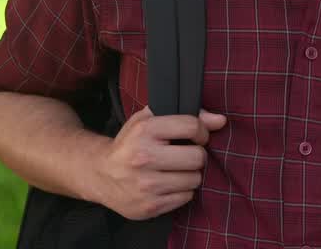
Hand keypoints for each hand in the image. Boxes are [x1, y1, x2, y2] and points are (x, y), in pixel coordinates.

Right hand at [92, 105, 226, 219]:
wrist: (100, 174)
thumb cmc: (130, 144)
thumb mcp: (149, 121)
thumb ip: (186, 114)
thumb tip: (220, 120)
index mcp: (145, 131)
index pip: (192, 126)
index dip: (201, 131)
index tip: (196, 136)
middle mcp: (144, 158)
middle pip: (197, 157)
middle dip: (196, 155)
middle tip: (185, 156)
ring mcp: (146, 185)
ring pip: (194, 179)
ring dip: (189, 175)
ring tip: (175, 171)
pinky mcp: (149, 206)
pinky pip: (186, 197)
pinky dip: (181, 191)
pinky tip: (167, 184)